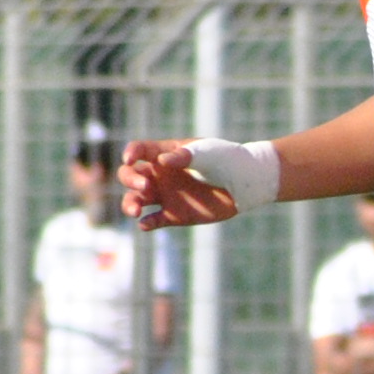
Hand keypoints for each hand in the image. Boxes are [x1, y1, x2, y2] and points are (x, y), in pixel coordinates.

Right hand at [118, 138, 236, 230]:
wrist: (243, 184)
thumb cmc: (225, 160)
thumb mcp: (206, 153)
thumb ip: (184, 156)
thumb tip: (162, 161)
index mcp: (164, 154)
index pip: (140, 150)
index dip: (131, 153)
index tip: (130, 159)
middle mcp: (159, 174)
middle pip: (129, 175)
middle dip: (130, 180)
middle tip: (146, 186)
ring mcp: (164, 195)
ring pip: (135, 200)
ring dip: (130, 204)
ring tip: (136, 211)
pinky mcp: (173, 215)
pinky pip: (153, 221)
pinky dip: (146, 223)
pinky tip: (146, 224)